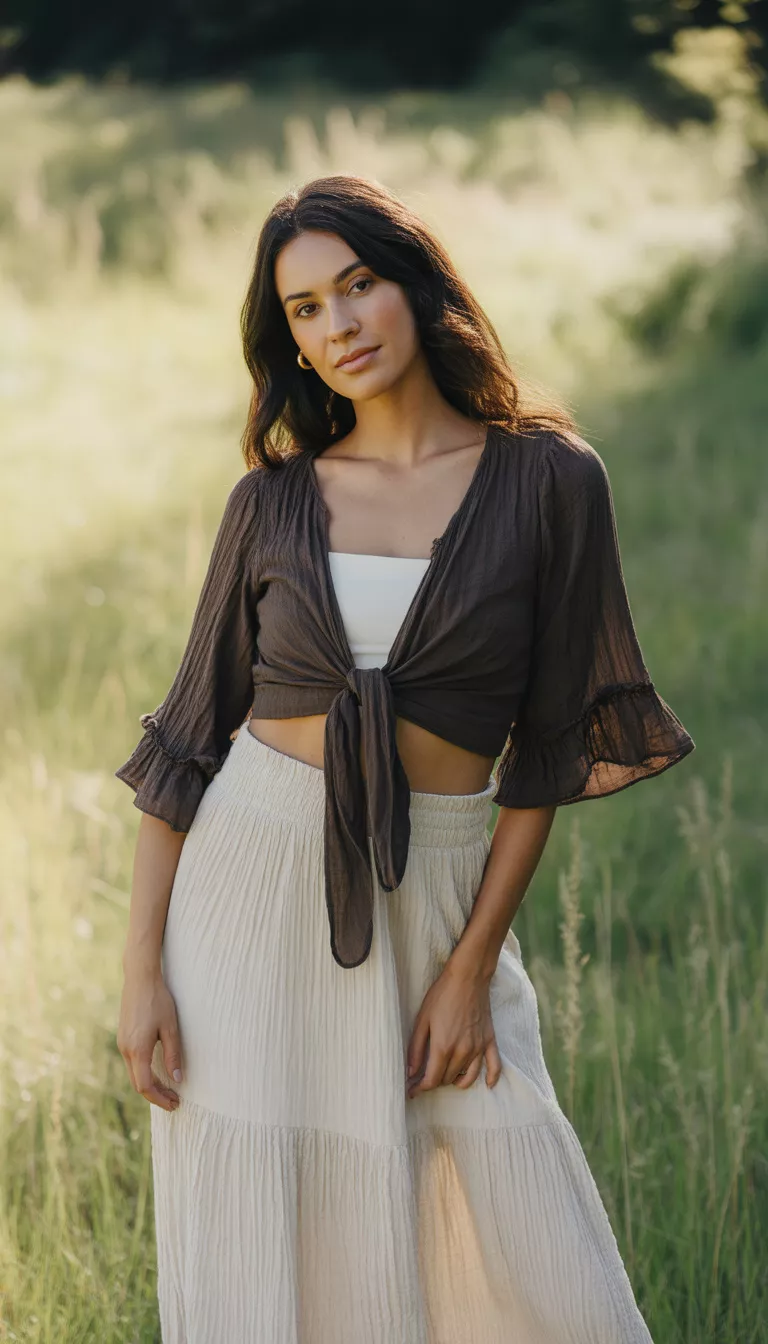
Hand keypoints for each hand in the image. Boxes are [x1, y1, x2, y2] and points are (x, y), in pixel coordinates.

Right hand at [117, 965, 183, 1111]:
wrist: (140, 979)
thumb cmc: (158, 1000)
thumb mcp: (170, 1028)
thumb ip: (173, 1055)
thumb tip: (177, 1079)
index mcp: (138, 1049)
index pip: (146, 1086)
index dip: (159, 1099)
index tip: (174, 1103)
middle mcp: (126, 1049)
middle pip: (138, 1084)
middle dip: (156, 1095)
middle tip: (175, 1101)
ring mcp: (122, 1043)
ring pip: (134, 1074)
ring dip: (150, 1085)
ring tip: (169, 1089)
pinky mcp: (123, 1037)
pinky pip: (132, 1063)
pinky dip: (144, 1073)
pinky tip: (157, 1072)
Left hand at [405, 957, 501, 1098]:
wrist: (467, 977)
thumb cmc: (442, 995)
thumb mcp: (422, 1020)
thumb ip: (415, 1049)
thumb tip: (411, 1073)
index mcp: (443, 1047)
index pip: (432, 1080)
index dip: (420, 1088)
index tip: (412, 1090)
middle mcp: (463, 1052)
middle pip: (447, 1079)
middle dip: (433, 1082)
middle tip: (423, 1077)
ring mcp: (478, 1048)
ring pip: (466, 1078)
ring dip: (453, 1080)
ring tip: (444, 1076)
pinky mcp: (489, 1041)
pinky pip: (494, 1067)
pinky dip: (491, 1079)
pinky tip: (487, 1085)